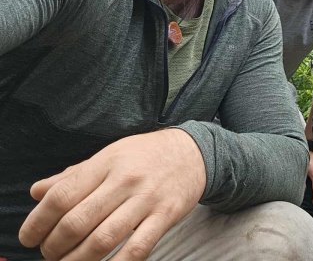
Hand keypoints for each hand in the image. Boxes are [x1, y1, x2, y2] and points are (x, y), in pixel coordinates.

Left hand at [18, 128, 205, 260]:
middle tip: (50, 254)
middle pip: (78, 222)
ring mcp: (146, 199)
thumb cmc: (145, 155)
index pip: (62, 196)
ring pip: (103, 240)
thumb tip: (37, 192)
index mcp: (106, 163)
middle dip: (55, 246)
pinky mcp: (165, 215)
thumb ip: (74, 175)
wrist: (193, 152)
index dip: (38, 222)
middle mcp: (124, 180)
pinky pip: (137, 249)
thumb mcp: (109, 155)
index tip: (29, 237)